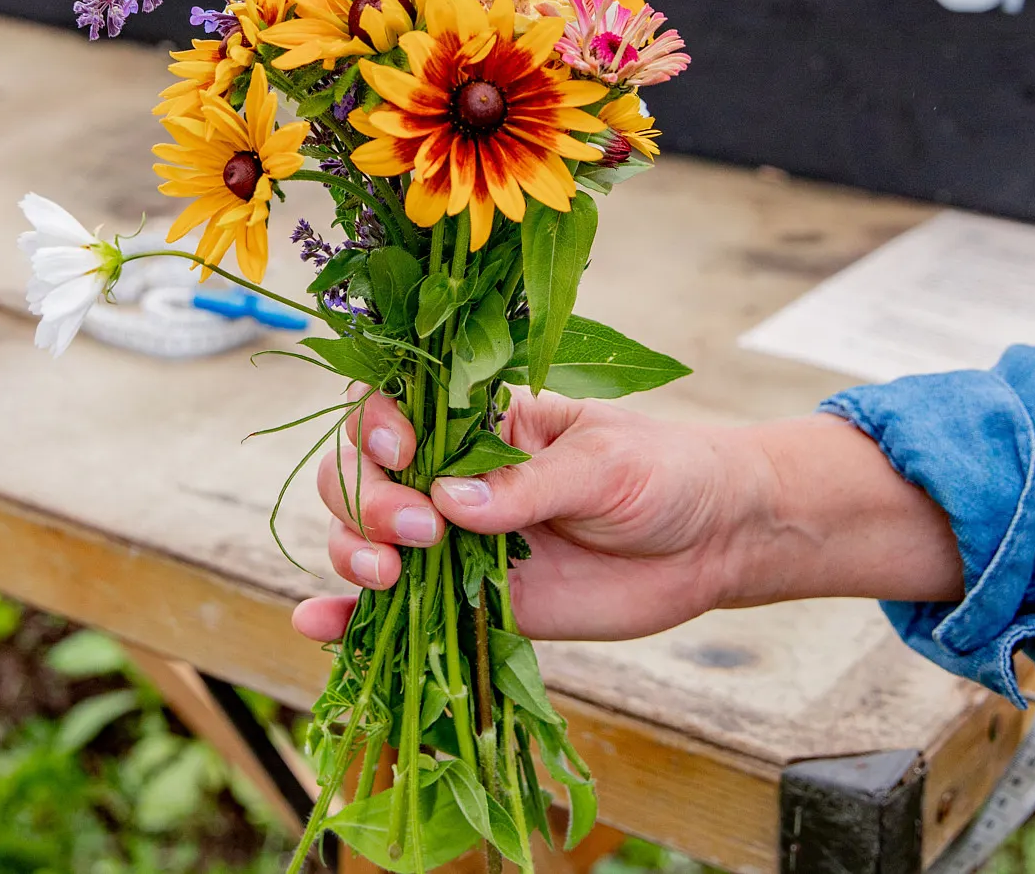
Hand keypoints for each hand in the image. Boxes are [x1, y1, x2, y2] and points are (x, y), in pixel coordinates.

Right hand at [291, 390, 962, 643]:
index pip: (393, 408)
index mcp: (481, 421)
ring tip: (388, 576)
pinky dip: (350, 616)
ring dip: (353, 553)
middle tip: (419, 533)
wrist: (715, 541)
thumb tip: (451, 504)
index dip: (377, 428)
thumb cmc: (667, 474)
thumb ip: (530, 487)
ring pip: (366, 537)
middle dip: (367, 501)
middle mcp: (452, 476)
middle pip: (360, 473)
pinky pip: (401, 609)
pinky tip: (319, 625)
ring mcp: (456, 540)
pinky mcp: (473, 599)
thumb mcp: (605, 465)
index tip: (404, 454)